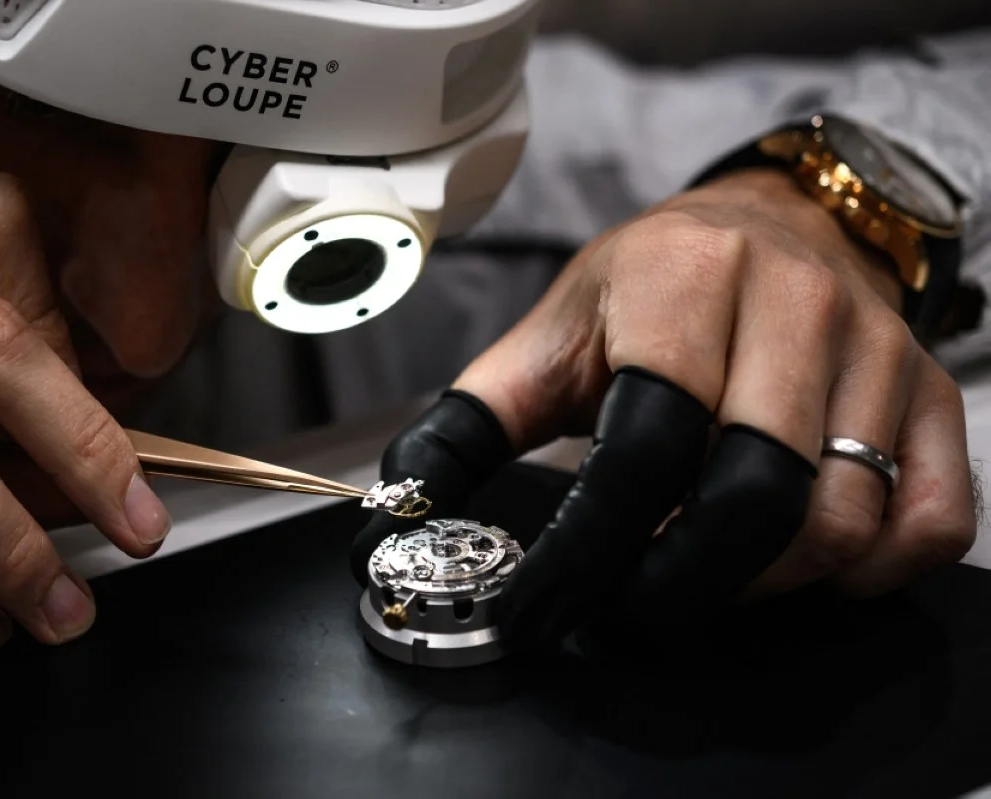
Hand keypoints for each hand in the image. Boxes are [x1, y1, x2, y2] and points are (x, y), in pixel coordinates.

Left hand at [351, 168, 978, 646]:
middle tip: (624, 605)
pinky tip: (800, 560)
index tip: (543, 606)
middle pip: (753, 496)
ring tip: (695, 569)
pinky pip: (928, 521)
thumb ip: (472, 419)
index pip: (644, 446)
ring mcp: (877, 353)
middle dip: (676, 581)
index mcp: (686, 281)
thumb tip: (396, 508)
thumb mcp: (552, 332)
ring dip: (759, 580)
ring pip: (839, 521)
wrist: (771, 221)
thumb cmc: (652, 285)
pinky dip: (866, 571)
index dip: (587, 550)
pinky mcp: (930, 395)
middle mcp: (794, 307)